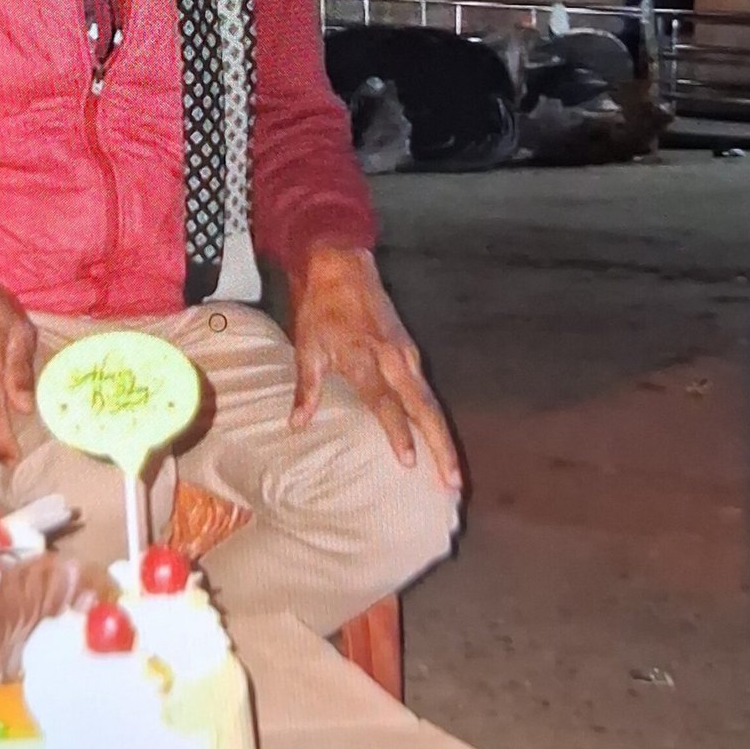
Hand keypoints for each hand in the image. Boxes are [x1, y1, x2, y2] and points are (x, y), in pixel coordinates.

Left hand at [289, 245, 461, 491]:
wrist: (342, 266)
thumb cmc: (321, 308)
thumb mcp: (306, 347)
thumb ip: (306, 388)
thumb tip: (297, 424)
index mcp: (366, 359)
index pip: (386, 404)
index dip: (398, 433)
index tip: (410, 462)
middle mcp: (394, 359)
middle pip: (426, 409)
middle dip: (442, 446)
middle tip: (453, 482)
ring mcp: (407, 355)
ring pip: (432, 402)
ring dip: (443, 437)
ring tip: (452, 472)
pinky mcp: (411, 351)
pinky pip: (427, 390)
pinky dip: (434, 418)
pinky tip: (437, 440)